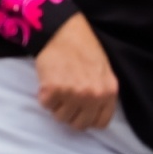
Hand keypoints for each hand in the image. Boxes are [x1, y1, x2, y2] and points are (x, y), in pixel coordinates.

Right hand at [35, 13, 118, 129]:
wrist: (61, 29)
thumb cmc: (83, 46)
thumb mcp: (103, 71)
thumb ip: (102, 92)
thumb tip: (93, 111)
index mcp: (109, 92)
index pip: (100, 123)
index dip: (88, 118)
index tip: (80, 110)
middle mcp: (93, 96)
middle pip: (79, 124)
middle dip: (70, 114)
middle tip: (64, 100)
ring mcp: (73, 94)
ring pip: (61, 117)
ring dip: (56, 105)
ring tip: (56, 88)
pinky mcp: (53, 89)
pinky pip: (45, 104)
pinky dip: (44, 96)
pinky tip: (47, 83)